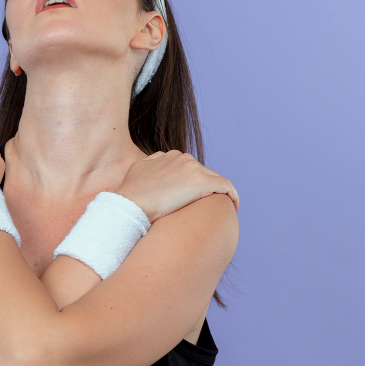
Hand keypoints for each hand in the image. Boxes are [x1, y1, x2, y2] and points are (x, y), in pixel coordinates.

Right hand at [114, 150, 238, 221]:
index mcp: (171, 156)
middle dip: (206, 187)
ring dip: (218, 193)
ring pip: (215, 179)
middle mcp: (183, 158)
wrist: (130, 202)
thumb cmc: (130, 193)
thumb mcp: (138, 170)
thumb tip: (154, 169)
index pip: (190, 168)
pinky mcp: (202, 182)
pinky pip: (226, 187)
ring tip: (220, 208)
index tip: (193, 197)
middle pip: (204, 172)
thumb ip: (150, 165)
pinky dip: (232, 195)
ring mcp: (193, 169)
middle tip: (207, 206)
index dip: (194, 182)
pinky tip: (234, 207)